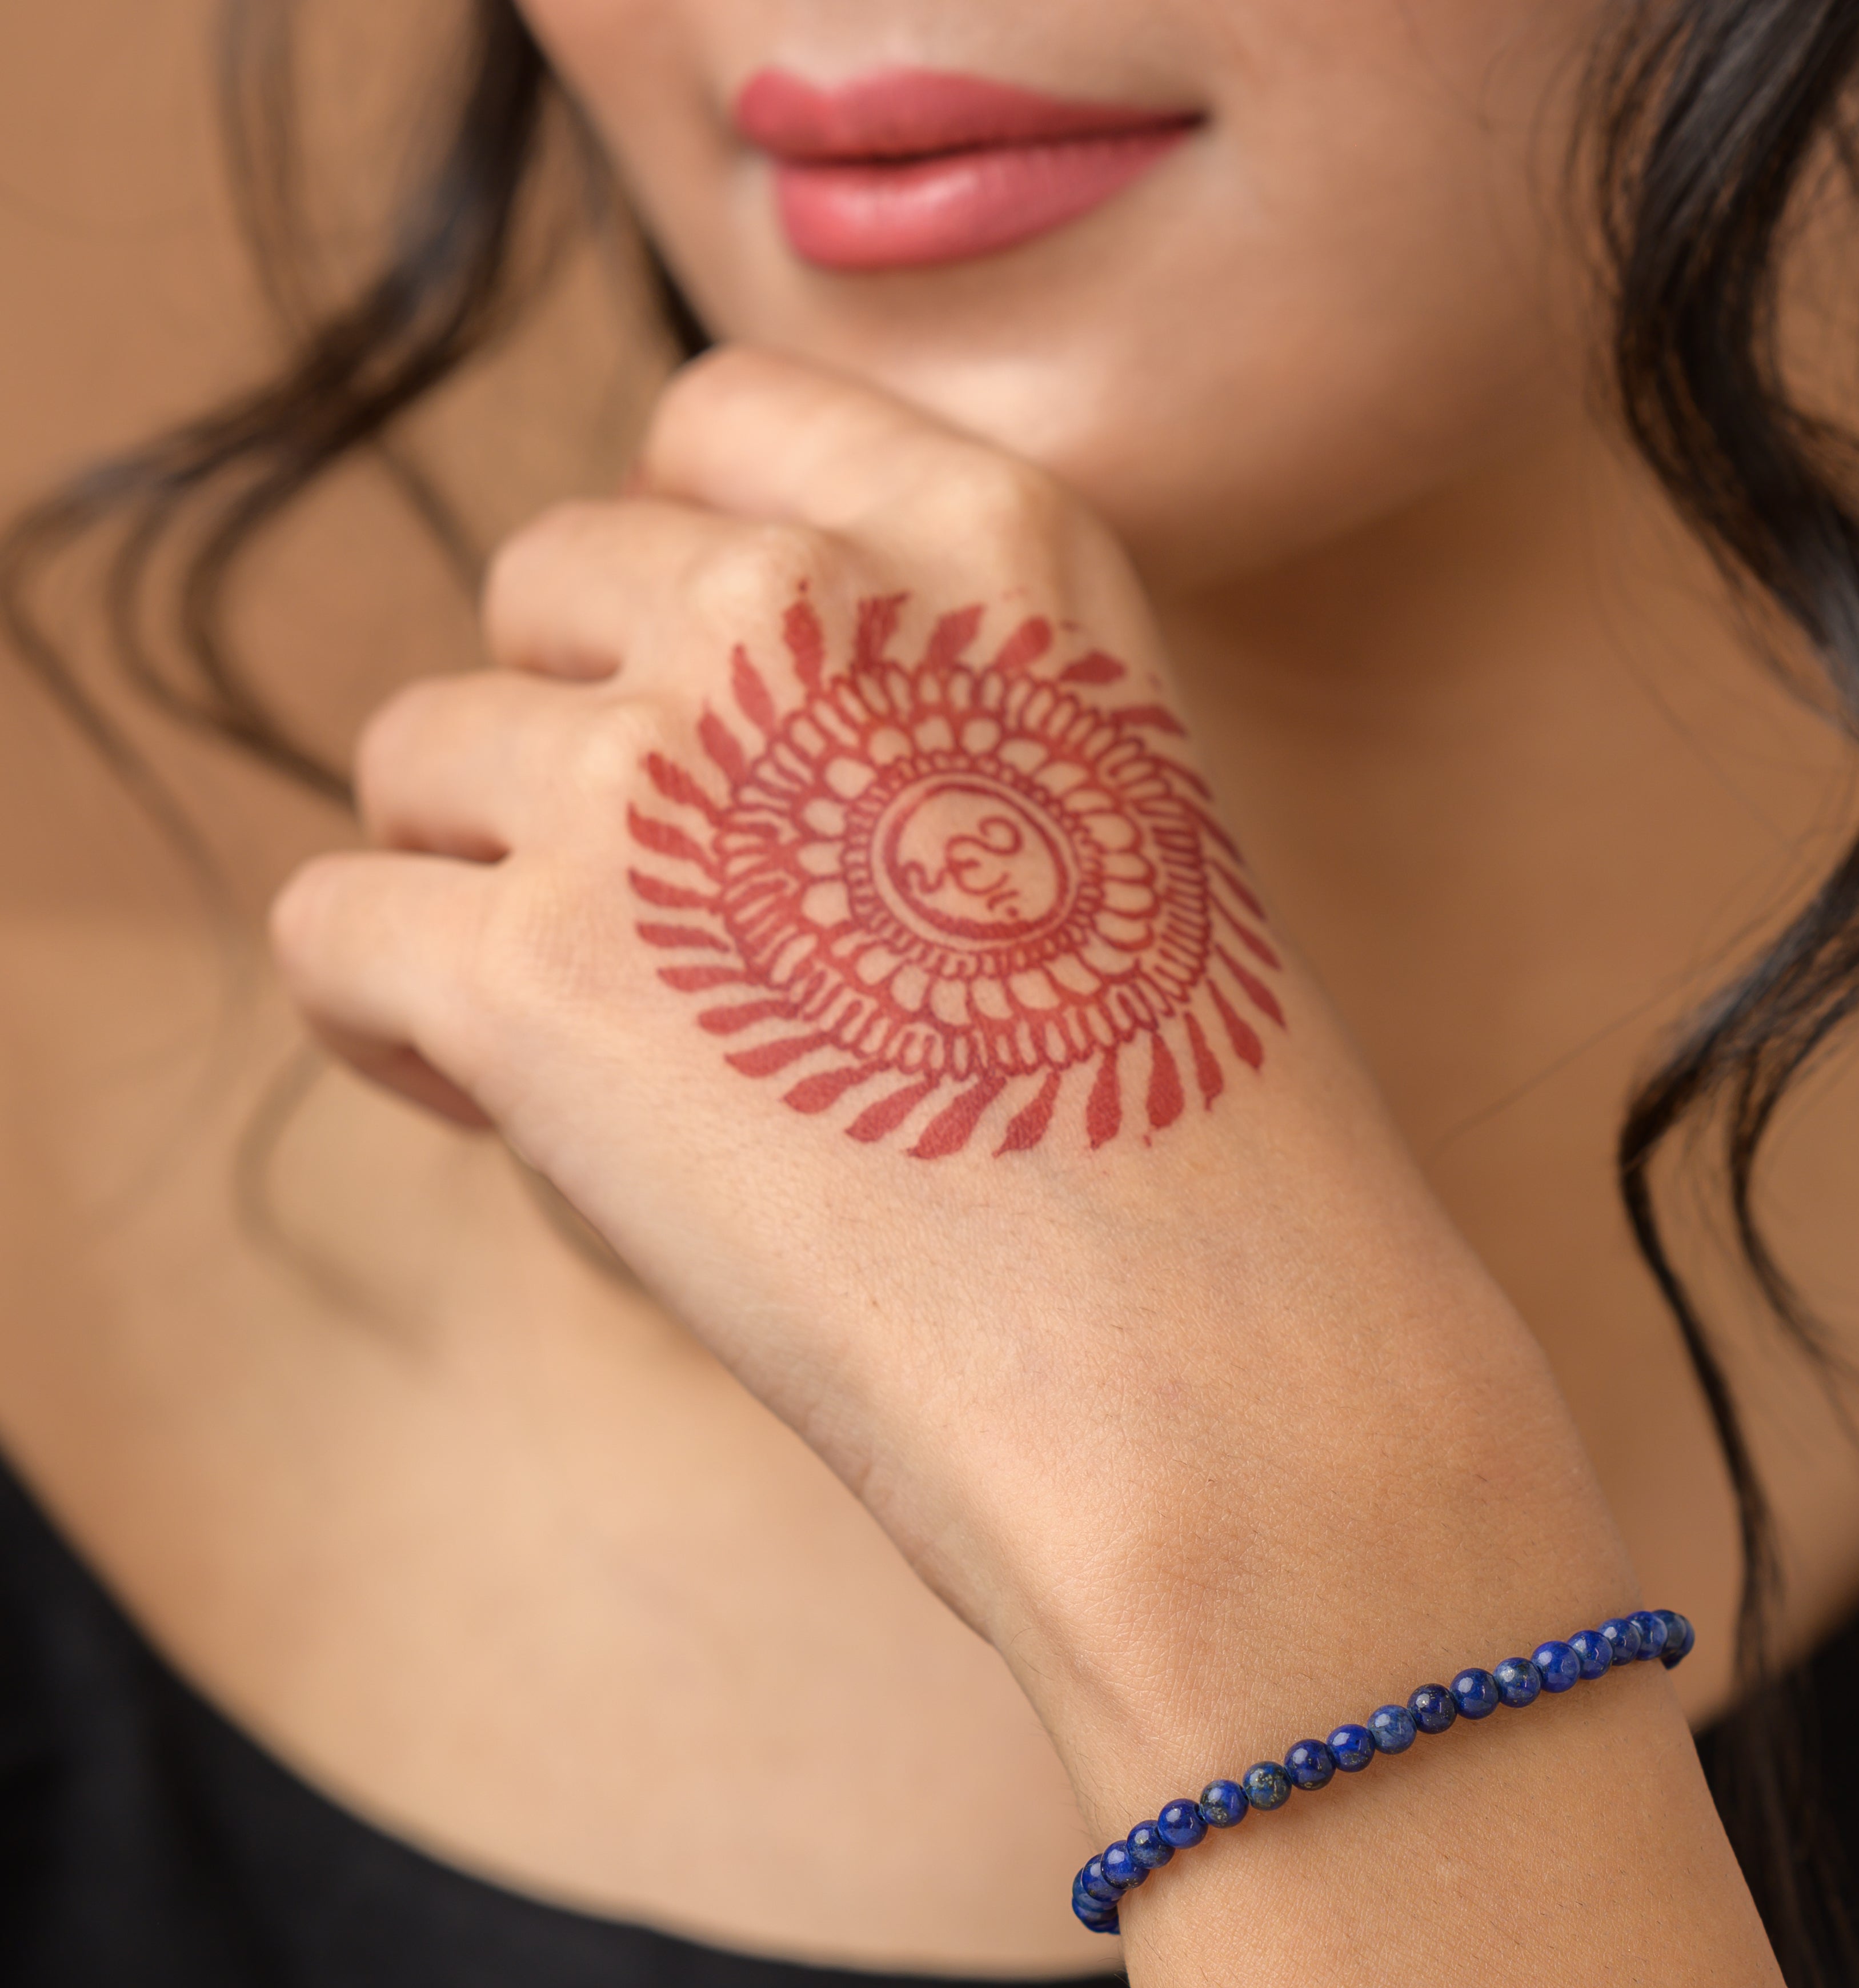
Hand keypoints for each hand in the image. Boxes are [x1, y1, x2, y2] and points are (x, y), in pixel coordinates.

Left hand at [270, 351, 1558, 1776]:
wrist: (1208, 1371)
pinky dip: (382, 1021)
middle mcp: (799, 611)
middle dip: (576, 749)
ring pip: (417, 757)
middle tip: (678, 946)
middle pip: (543, 593)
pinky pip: (332, 927)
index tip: (726, 739)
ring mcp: (646, 784)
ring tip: (608, 1059)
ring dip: (479, 890)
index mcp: (994, 546)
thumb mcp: (1126, 828)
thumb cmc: (1198, 1164)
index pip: (719, 427)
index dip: (678, 593)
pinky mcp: (526, 974)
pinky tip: (495, 1108)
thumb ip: (933, 728)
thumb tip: (717, 775)